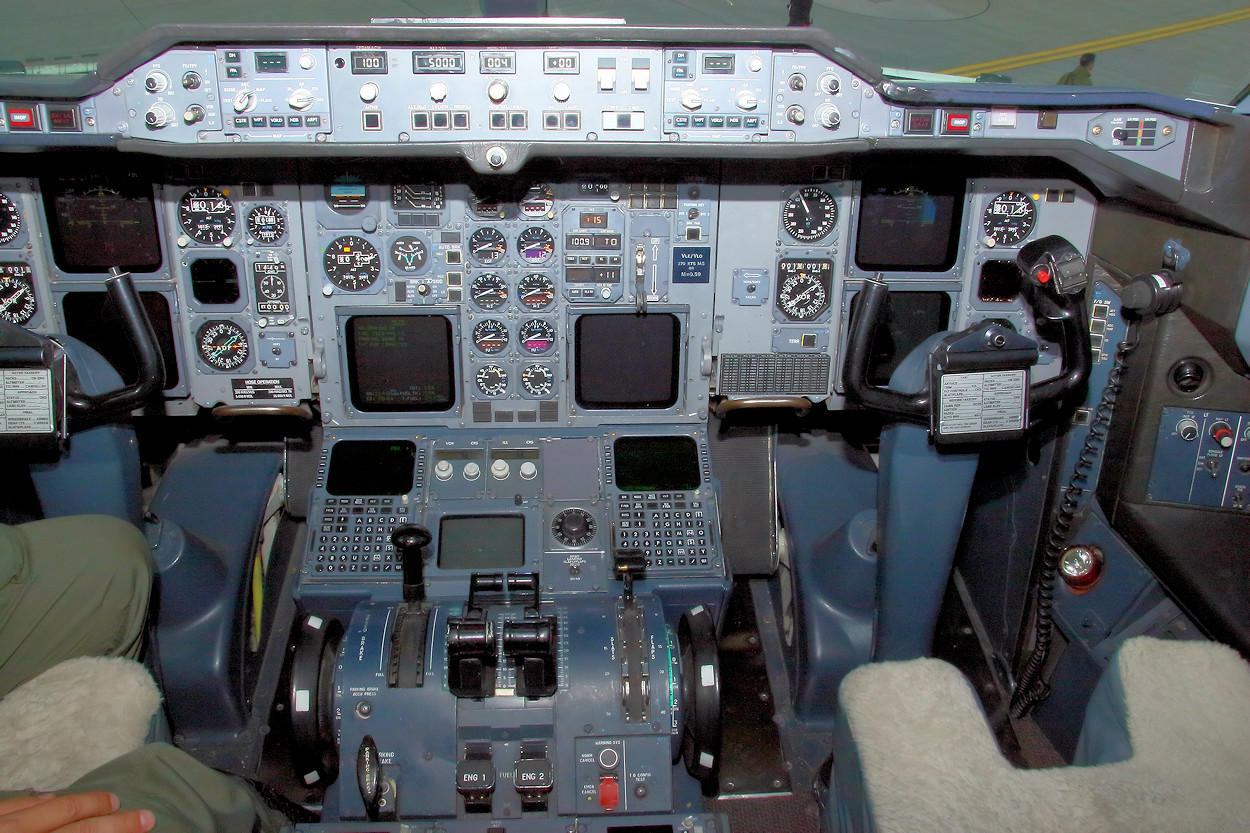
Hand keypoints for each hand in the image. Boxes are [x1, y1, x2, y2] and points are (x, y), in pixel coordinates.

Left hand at [0, 793, 154, 832]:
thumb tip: (98, 829)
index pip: (85, 832)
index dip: (117, 827)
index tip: (145, 821)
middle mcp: (20, 831)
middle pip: (69, 813)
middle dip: (104, 811)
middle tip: (132, 810)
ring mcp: (0, 823)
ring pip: (42, 804)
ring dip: (76, 803)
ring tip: (101, 802)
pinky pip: (14, 803)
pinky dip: (36, 800)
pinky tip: (47, 798)